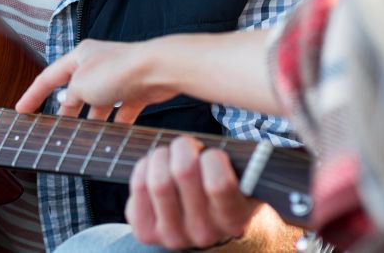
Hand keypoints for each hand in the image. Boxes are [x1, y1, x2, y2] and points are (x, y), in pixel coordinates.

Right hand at [15, 38, 178, 122]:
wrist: (158, 69)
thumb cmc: (119, 70)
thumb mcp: (81, 85)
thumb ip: (70, 97)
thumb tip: (68, 105)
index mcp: (80, 56)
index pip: (49, 77)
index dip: (33, 95)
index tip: (22, 110)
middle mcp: (98, 64)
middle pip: (75, 90)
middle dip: (67, 111)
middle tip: (56, 130)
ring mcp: (118, 77)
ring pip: (100, 102)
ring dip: (93, 119)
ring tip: (85, 137)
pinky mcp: (136, 90)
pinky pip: (122, 110)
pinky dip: (117, 122)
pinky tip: (113, 134)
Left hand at [126, 135, 260, 248]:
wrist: (209, 226)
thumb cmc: (226, 191)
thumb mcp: (244, 180)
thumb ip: (245, 165)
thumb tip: (246, 149)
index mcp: (233, 219)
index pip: (219, 184)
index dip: (213, 158)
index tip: (213, 154)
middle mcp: (203, 233)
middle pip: (183, 172)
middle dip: (183, 147)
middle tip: (187, 146)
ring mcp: (172, 236)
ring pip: (157, 180)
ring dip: (161, 155)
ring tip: (169, 155)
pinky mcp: (146, 232)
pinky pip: (138, 186)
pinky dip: (144, 167)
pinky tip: (155, 167)